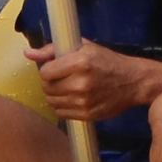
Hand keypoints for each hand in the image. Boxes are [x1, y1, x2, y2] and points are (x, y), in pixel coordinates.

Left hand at [28, 36, 149, 123]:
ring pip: (51, 101)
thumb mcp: (83, 47)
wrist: (133, 82)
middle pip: (46, 88)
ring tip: (69, 87)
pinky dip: (63, 106)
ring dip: (56, 95)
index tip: (56, 68)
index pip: (45, 72)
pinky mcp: (87, 115)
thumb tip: (28, 54)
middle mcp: (80, 83)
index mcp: (79, 62)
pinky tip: (74, 98)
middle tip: (63, 78)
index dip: (48, 70)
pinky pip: (61, 113)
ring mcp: (83, 101)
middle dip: (51, 82)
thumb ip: (52, 49)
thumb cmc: (108, 61)